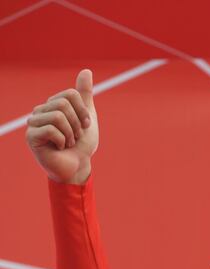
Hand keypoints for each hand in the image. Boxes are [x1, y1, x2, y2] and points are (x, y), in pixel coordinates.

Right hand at [26, 69, 97, 184]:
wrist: (78, 166)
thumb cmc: (81, 144)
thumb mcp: (87, 116)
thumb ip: (85, 95)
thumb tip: (86, 71)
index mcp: (52, 105)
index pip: (70, 94)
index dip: (83, 111)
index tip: (85, 125)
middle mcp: (40, 111)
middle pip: (63, 104)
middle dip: (77, 123)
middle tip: (76, 137)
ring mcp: (34, 123)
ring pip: (58, 116)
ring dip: (71, 133)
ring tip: (69, 143)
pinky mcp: (31, 136)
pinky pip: (51, 129)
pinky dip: (63, 140)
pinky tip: (60, 147)